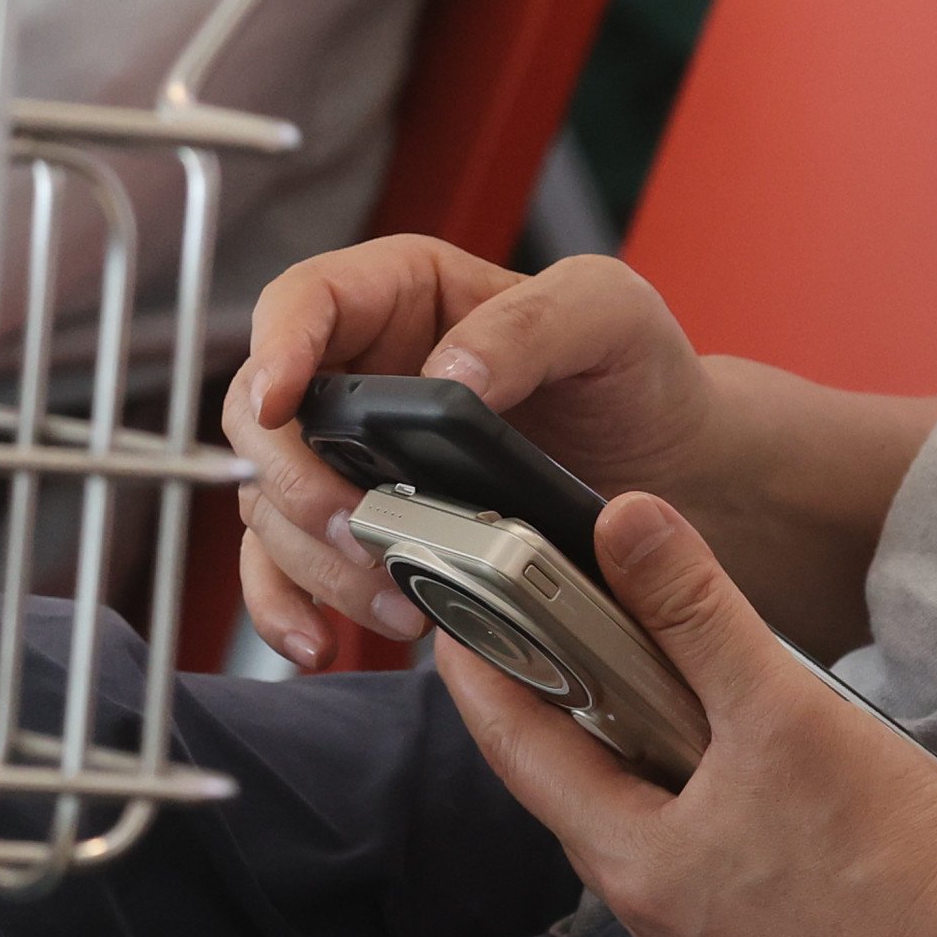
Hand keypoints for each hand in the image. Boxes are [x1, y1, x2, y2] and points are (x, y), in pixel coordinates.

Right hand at [223, 240, 730, 670]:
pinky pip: (286, 571)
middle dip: (295, 484)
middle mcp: (358, 374)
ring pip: (271, 507)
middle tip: (357, 529)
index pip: (301, 304)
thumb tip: (445, 376)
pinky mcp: (360, 532)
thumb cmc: (640, 377)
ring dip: (314, 563)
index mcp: (401, 295)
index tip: (279, 404)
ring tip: (394, 602)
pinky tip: (320, 640)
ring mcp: (351, 459)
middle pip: (264, 421)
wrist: (672, 479)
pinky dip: (289, 610)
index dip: (275, 350)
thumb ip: (531, 323)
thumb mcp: (610, 315)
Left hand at [436, 491, 936, 936]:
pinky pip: (686, 852)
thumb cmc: (890, 849)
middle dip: (555, 704)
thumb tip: (624, 520)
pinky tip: (718, 753)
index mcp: (631, 862)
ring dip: (626, 748)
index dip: (480, 672)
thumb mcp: (781, 706)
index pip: (516, 751)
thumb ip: (695, 610)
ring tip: (632, 671)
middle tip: (540, 625)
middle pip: (569, 787)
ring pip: (631, 820)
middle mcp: (647, 914)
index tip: (452, 612)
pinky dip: (681, 793)